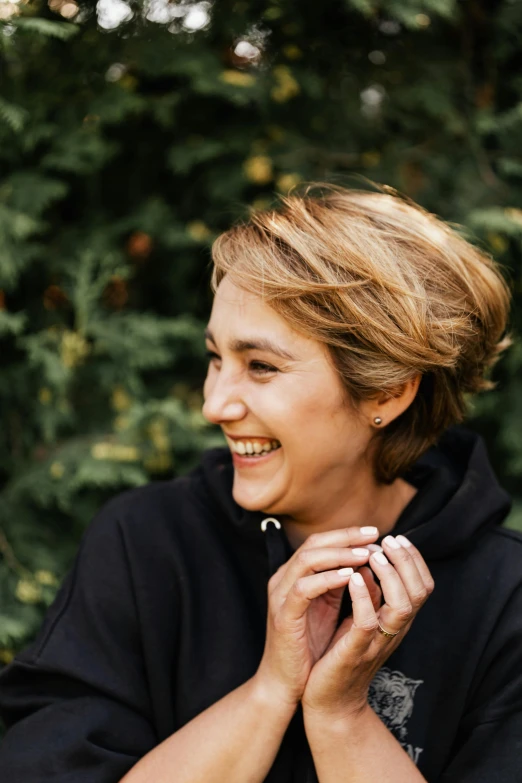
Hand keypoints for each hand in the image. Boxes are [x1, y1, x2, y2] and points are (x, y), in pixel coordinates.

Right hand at [255, 526, 380, 707]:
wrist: (285, 685)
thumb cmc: (308, 648)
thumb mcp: (326, 608)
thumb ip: (338, 584)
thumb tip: (366, 561)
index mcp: (293, 576)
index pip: (319, 542)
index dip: (346, 534)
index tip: (374, 533)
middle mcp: (283, 580)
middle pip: (312, 544)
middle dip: (345, 537)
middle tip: (374, 535)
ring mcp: (280, 596)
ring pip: (306, 560)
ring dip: (339, 555)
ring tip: (366, 554)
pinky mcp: (282, 616)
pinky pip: (303, 589)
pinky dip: (327, 579)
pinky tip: (350, 577)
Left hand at [301, 534, 433, 718]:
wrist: (328, 701)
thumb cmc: (343, 655)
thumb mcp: (362, 620)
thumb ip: (370, 594)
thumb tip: (370, 560)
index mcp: (396, 621)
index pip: (422, 586)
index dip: (414, 559)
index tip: (396, 538)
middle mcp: (394, 631)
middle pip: (419, 592)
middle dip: (406, 561)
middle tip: (388, 540)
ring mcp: (377, 642)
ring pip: (401, 606)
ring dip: (389, 576)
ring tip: (373, 555)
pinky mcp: (354, 652)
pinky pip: (367, 622)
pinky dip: (363, 597)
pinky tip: (352, 578)